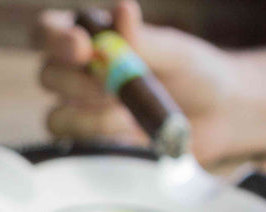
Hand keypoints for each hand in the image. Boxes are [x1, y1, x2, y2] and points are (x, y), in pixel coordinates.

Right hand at [35, 1, 237, 160]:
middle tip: (115, 89)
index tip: (82, 48)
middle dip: (80, 84)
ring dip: (93, 118)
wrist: (218, 117)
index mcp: (91, 39)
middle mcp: (77, 74)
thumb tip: (122, 10)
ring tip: (129, 115)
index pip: (47, 31)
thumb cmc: (196, 73)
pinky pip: (76, 145)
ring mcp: (80, 112)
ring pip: (56, 117)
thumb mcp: (175, 52)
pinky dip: (103, 138)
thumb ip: (144, 39)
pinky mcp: (91, 144)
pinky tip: (130, 133)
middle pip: (46, 76)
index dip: (53, 38)